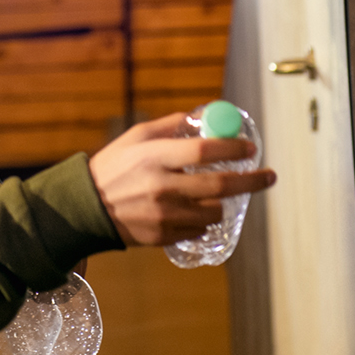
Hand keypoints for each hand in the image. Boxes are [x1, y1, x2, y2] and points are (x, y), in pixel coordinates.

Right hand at [88, 114, 277, 246]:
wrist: (86, 208)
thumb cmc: (113, 166)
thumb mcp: (136, 137)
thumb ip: (170, 126)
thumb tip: (203, 117)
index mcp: (154, 157)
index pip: (204, 151)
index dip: (232, 148)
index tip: (250, 148)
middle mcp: (161, 187)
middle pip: (219, 185)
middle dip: (251, 181)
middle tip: (269, 176)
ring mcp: (162, 215)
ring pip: (212, 212)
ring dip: (222, 203)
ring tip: (216, 196)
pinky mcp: (161, 237)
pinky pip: (196, 230)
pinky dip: (201, 221)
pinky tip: (192, 211)